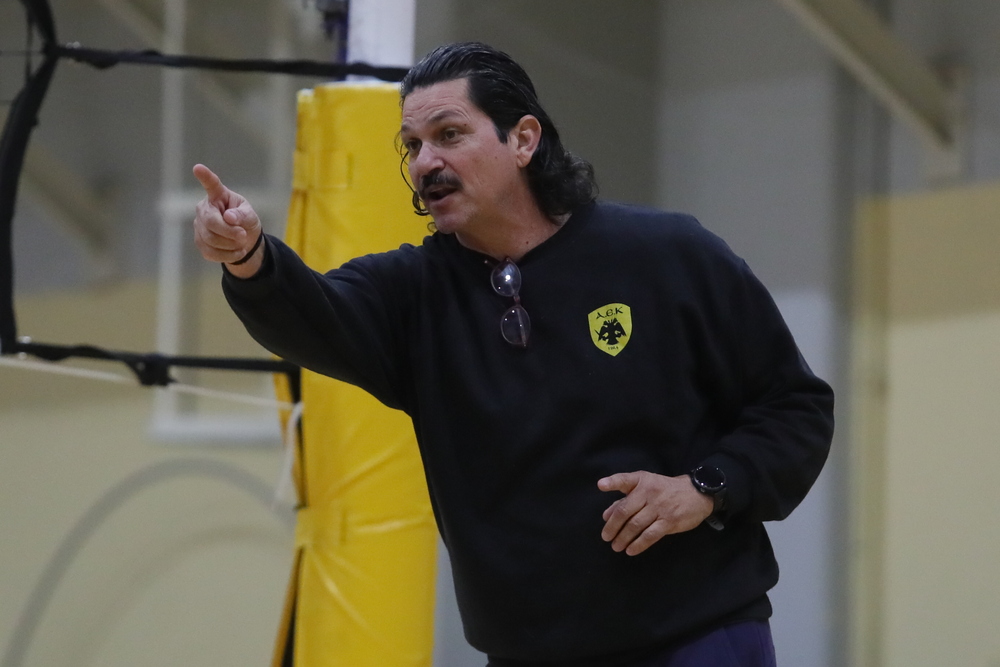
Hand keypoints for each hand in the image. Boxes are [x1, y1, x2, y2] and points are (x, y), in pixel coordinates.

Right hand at [192, 164, 263, 276]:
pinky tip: (237, 252)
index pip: (211, 185)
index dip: (205, 177)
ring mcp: (199, 226)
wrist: (243, 241)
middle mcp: (204, 209)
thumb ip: (243, 215)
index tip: (198, 168)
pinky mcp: (200, 242)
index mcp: (218, 196)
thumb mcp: (250, 216)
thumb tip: (229, 217)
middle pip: (211, 222)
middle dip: (229, 232)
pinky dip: (228, 255)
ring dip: (230, 245)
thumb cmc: (245, 221)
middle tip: (243, 235)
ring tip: (241, 243)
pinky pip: (210, 252)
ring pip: (210, 239)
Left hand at [597, 471, 712, 555]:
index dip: (613, 482)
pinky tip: (631, 550)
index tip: (601, 485)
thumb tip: (606, 515)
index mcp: (641, 481)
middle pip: (625, 511)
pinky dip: (638, 544)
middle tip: (606, 537)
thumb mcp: (646, 486)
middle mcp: (648, 493)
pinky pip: (650, 535)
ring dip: (623, 538)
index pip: (625, 480)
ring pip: (636, 525)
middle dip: (613, 526)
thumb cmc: (665, 489)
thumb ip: (625, 498)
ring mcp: (659, 508)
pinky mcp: (669, 522)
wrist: (697, 493)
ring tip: (616, 546)